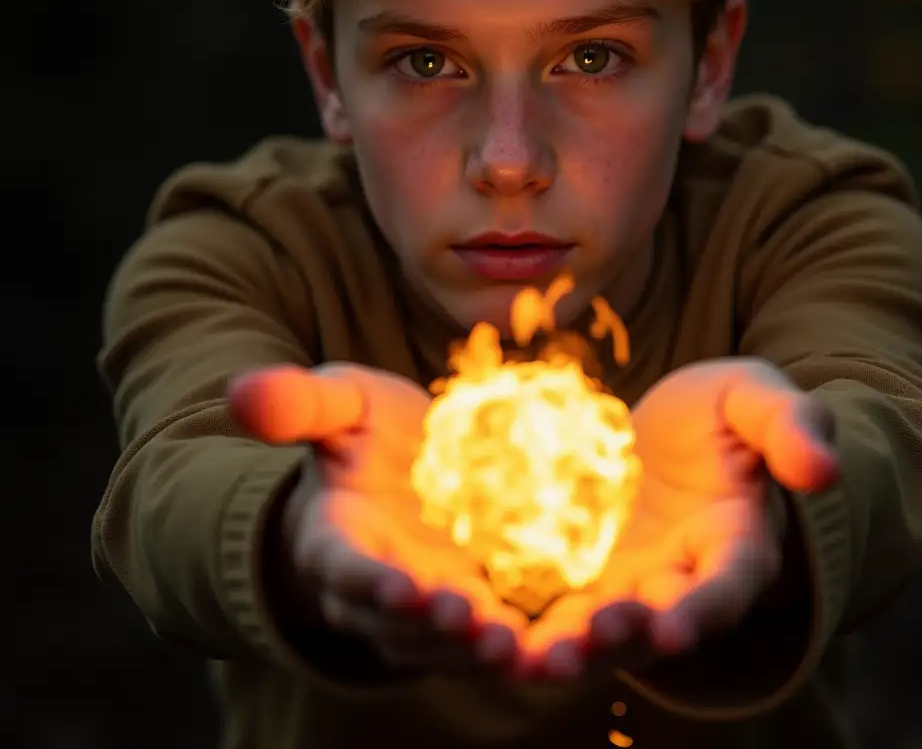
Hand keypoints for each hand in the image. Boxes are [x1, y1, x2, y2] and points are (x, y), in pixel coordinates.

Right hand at [229, 363, 526, 672]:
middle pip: (397, 623)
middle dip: (431, 626)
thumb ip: (301, 404)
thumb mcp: (340, 406)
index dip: (364, 578)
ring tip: (515, 648)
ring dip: (476, 651)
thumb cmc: (364, 435)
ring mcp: (428, 608)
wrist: (405, 469)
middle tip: (471, 623)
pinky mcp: (476, 611)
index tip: (395, 584)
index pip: (341, 565)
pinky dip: (523, 651)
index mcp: (336, 539)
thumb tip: (241, 390)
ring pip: (445, 645)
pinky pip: (494, 640)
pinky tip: (560, 652)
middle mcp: (379, 589)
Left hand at [520, 358, 838, 674]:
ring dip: (568, 650)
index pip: (726, 587)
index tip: (673, 628)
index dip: (702, 610)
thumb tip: (823, 469)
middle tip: (579, 645)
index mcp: (735, 545)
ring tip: (530, 660)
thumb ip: (789, 426)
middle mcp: (682, 581)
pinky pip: (553, 608)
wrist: (669, 427)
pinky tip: (488, 632)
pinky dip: (525, 627)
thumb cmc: (723, 413)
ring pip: (600, 632)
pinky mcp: (581, 576)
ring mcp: (629, 585)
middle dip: (621, 640)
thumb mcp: (755, 399)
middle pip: (656, 626)